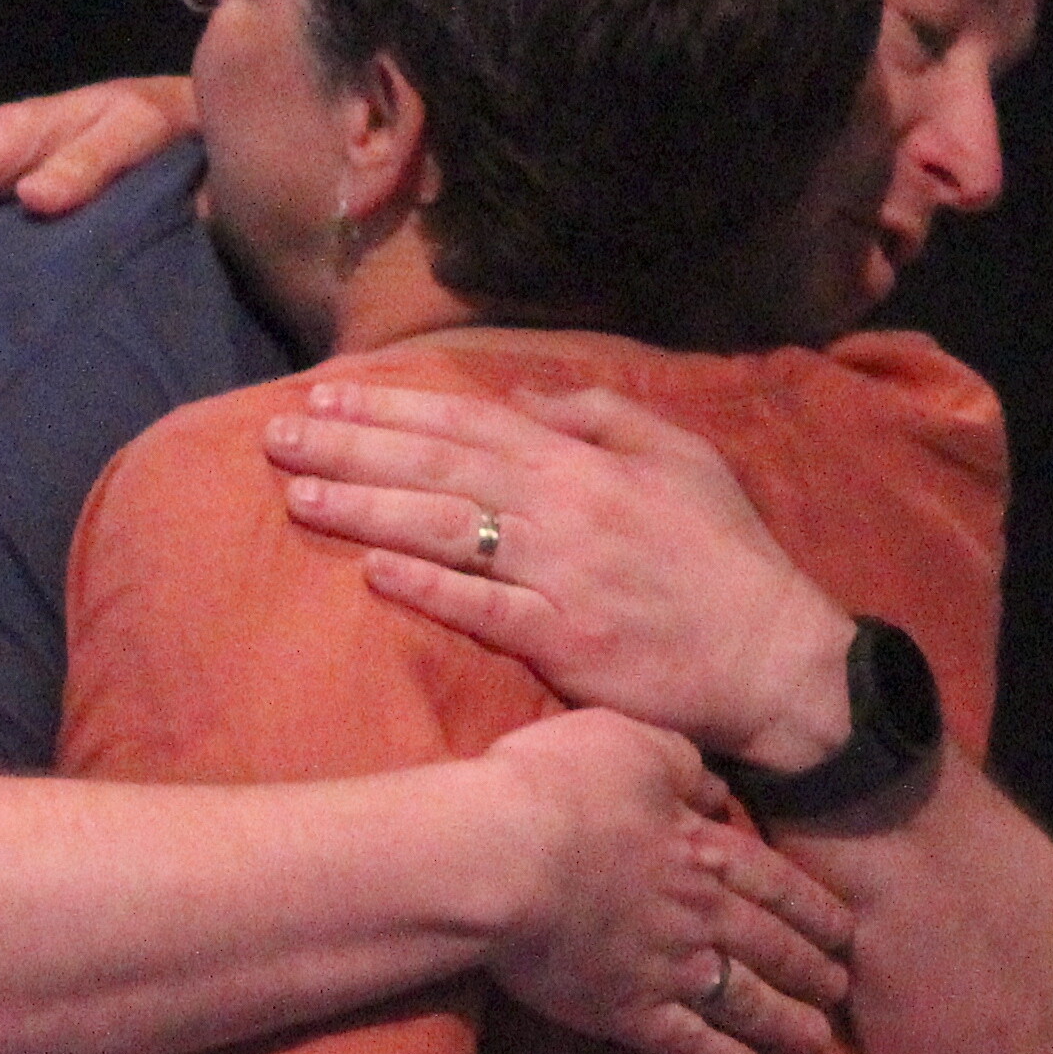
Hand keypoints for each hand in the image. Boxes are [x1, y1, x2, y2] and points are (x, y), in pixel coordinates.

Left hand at [273, 380, 859, 779]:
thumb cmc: (726, 558)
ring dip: (367, 508)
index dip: (391, 408)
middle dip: (352, 448)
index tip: (324, 396)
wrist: (776, 657)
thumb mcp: (684, 459)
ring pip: (447, 530)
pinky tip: (370, 568)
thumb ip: (604, 416)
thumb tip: (528, 397)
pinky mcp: (565, 642)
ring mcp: (562, 576)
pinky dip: (427, 585)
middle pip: (438, 468)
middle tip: (276, 435)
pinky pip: (483, 608)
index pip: (468, 423)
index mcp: (584, 462)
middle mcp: (565, 508)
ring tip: (298, 494)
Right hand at [474, 709, 854, 1053]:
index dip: (814, 909)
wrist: (501, 858)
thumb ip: (685, 766)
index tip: (845, 932)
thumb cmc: (559, 788)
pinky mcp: (625, 1011)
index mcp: (704, 849)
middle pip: (772, 946)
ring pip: (746, 1002)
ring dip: (786, 1023)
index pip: (776, 884)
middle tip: (841, 991)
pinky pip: (688, 1046)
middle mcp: (702, 915)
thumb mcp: (634, 743)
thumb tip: (718, 790)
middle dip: (811, 970)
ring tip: (817, 1043)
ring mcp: (667, 969)